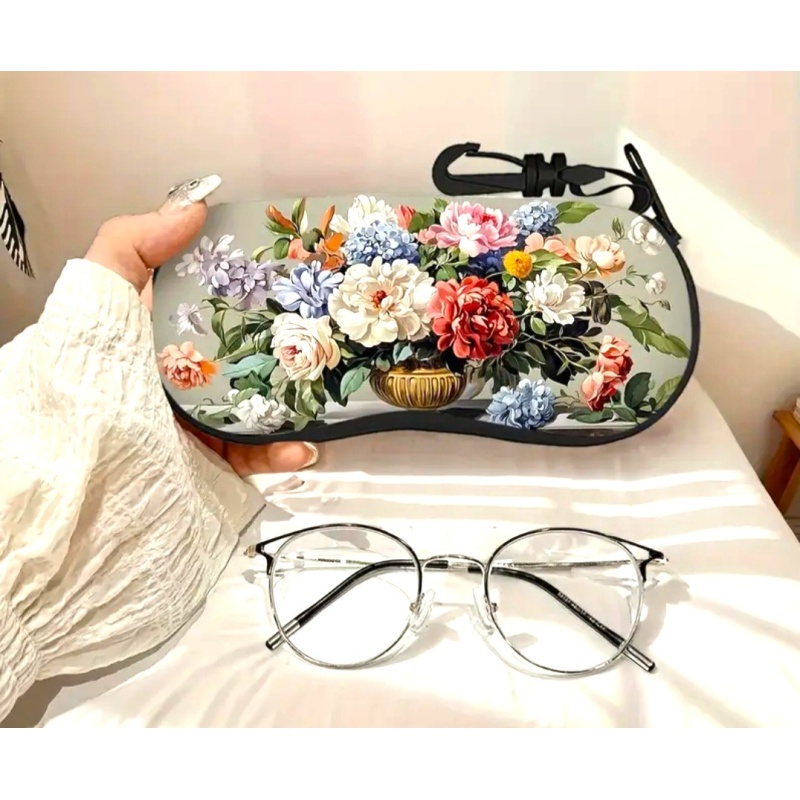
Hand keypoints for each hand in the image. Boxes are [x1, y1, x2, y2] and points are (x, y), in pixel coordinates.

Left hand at [84, 177, 317, 475]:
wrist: (80, 469)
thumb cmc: (85, 373)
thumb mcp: (99, 295)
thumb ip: (133, 244)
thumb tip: (195, 206)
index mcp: (168, 331)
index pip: (222, 300)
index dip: (257, 285)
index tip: (295, 272)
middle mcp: (192, 374)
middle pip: (253, 353)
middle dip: (294, 347)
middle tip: (329, 336)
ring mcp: (207, 419)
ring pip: (267, 405)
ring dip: (302, 406)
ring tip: (325, 400)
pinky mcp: (214, 461)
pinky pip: (257, 456)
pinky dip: (283, 453)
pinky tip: (300, 446)